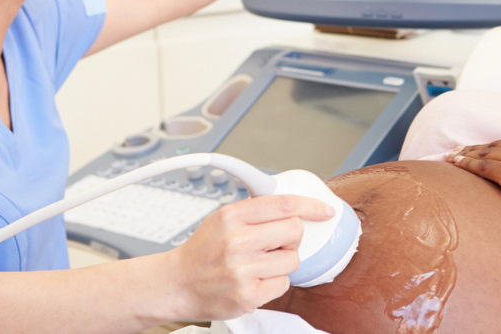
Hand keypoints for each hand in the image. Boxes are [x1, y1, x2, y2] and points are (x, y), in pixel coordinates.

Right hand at [168, 193, 334, 320]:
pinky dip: (274, 282)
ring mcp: (242, 271)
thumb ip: (254, 210)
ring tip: (260, 263)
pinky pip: (284, 284)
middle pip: (294, 231)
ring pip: (292, 260)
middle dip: (291, 237)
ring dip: (282, 262)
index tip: (324, 210)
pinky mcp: (248, 296)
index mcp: (231, 217)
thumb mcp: (222, 218)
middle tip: (276, 242)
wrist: (176, 284)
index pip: (283, 204)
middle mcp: (236, 242)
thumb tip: (293, 204)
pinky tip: (256, 279)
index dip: (310, 205)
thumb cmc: (202, 251)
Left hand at [448, 134, 500, 254]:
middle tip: (457, 151)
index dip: (495, 147)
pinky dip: (466, 165)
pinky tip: (455, 165)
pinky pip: (483, 168)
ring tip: (451, 157)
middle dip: (476, 148)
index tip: (479, 148)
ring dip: (466, 154)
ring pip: (487, 154)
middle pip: (499, 145)